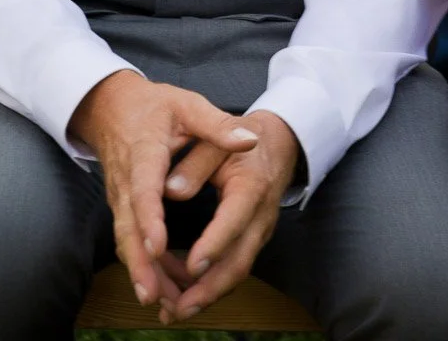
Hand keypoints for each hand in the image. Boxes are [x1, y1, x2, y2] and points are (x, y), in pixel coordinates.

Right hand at [68, 71, 258, 311]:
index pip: (143, 190)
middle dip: (140, 263)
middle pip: (128, 227)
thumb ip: (218, 124)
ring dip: (142, 272)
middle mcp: (126, 181)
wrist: (111, 106)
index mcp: (143, 153)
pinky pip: (130, 240)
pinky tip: (163, 286)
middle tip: (153, 296)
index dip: (150, 219)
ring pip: (127, 240)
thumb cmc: (154, 105)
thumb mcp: (187, 105)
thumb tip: (250, 141)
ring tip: (162, 303)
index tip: (158, 246)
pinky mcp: (123, 208)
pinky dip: (144, 265)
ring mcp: (120, 197)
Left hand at [157, 110, 299, 322]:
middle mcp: (260, 215)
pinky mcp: (253, 239)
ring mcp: (260, 231)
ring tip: (174, 310)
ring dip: (208, 294)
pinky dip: (211, 284)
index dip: (214, 245)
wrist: (276, 142)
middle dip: (209, 290)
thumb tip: (171, 190)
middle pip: (240, 260)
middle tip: (179, 308)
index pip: (235, 220)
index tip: (191, 266)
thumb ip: (195, 163)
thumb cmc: (241, 137)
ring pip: (237, 270)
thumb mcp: (217, 139)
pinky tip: (183, 292)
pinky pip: (234, 266)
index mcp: (251, 186)